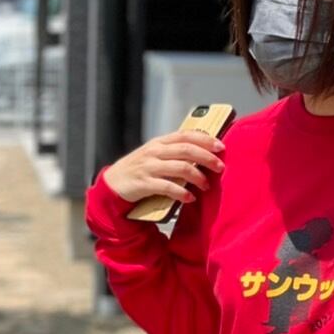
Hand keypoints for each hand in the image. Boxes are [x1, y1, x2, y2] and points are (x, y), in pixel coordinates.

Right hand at [103, 130, 225, 205]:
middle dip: (206, 158)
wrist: (112, 185)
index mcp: (159, 142)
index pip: (186, 135)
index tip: (221, 146)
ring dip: (197, 177)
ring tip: (206, 186)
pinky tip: (190, 198)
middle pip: (186, 150)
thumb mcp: (154, 156)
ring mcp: (148, 167)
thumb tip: (202, 153)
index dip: (205, 139)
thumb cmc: (139, 170)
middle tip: (220, 167)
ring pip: (180, 168)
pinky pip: (167, 187)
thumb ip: (173, 152)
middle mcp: (154, 152)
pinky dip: (182, 193)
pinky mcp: (144, 184)